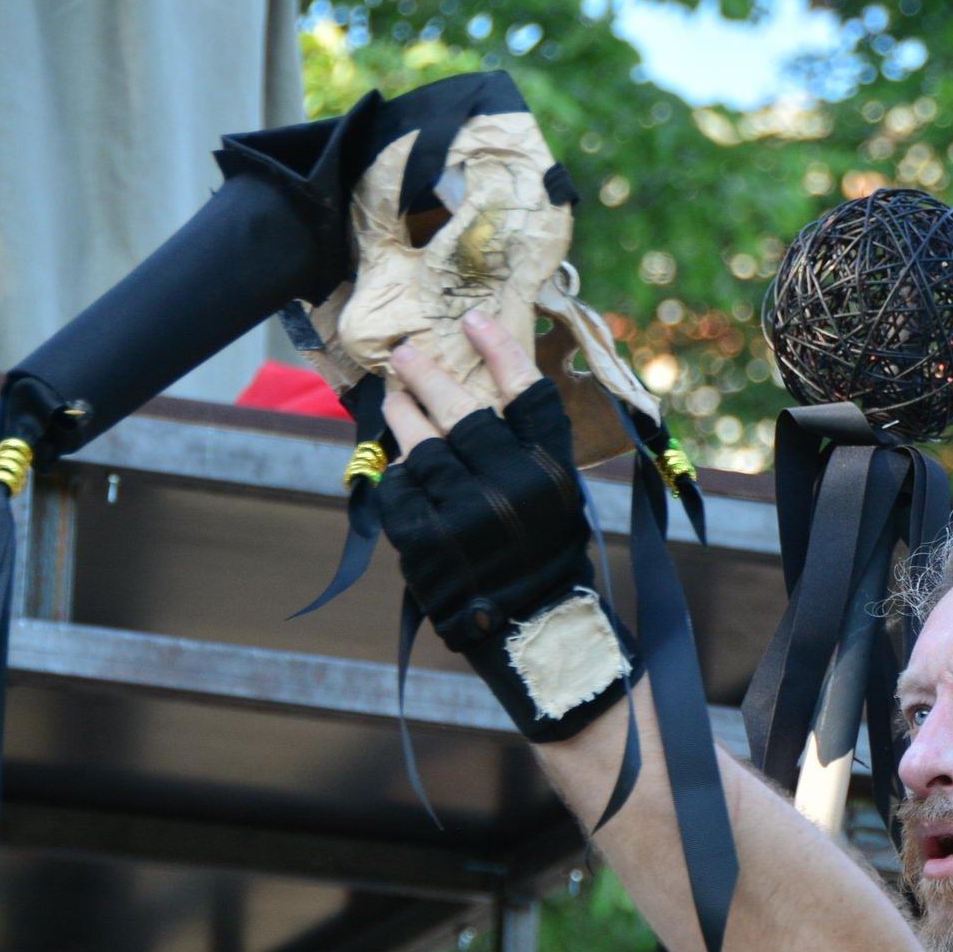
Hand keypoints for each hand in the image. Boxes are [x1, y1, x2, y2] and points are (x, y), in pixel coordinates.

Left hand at [378, 310, 637, 740]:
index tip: (473, 319)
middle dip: (428, 375)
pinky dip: (395, 475)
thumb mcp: (556, 497)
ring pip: (420, 445)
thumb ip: (527, 449)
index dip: (499, 349)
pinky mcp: (424, 542)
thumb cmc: (543, 556)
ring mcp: (464, 516)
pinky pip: (397, 488)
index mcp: (552, 474)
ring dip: (402, 415)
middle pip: (462, 411)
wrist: (530, 632)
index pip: (526, 393)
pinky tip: (399, 467)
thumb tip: (477, 391)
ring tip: (396, 401)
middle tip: (407, 354)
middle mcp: (511, 490)